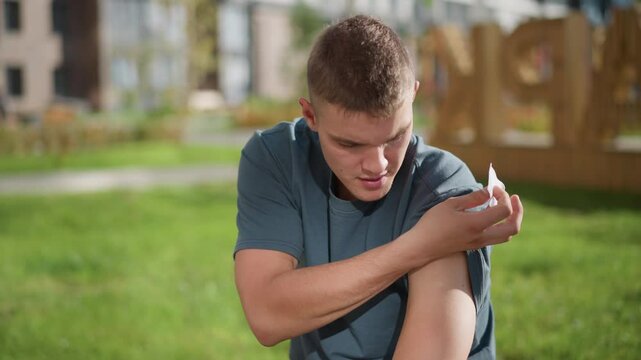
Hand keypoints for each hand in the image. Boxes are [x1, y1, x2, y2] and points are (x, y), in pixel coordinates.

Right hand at [408, 186, 522, 263]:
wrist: (422, 246)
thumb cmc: (432, 223)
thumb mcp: (451, 204)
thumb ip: (473, 197)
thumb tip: (490, 191)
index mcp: (476, 224)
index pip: (504, 210)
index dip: (504, 196)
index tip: (494, 188)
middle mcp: (481, 236)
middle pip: (513, 227)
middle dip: (518, 211)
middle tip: (513, 197)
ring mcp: (479, 243)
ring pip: (507, 235)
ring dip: (511, 220)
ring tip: (504, 205)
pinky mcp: (475, 245)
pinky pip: (496, 237)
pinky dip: (500, 225)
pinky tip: (491, 214)